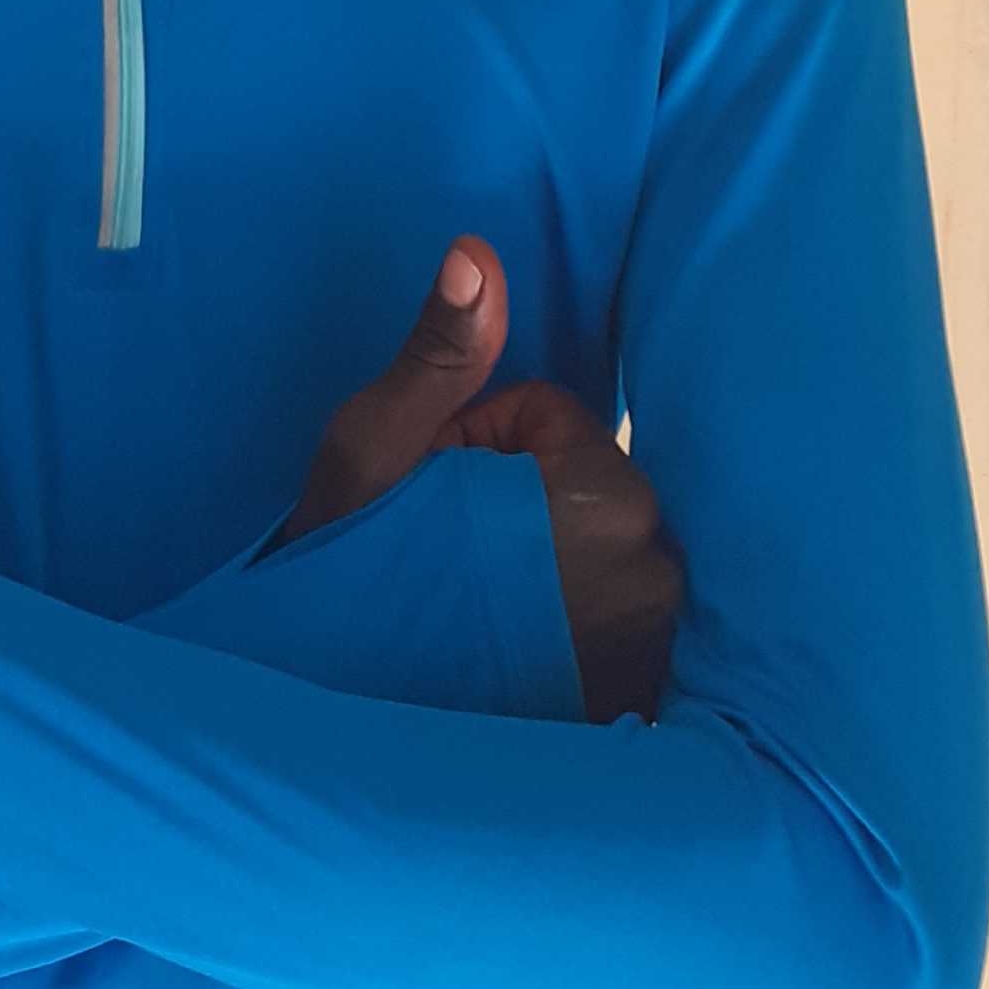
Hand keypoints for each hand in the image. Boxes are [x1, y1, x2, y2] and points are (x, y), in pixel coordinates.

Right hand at [271, 236, 685, 724]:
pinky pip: (610, 622)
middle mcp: (658, 571)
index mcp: (610, 499)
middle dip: (512, 504)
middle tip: (439, 560)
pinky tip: (505, 662)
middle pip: (583, 483)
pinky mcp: (642, 701)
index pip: (552, 415)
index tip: (425, 502)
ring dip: (540, 565)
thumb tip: (476, 254)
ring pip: (595, 550)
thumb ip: (442, 354)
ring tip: (466, 613)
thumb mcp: (376, 451)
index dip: (471, 444)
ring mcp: (656, 645)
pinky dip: (566, 631)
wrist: (329, 734)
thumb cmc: (345, 579)